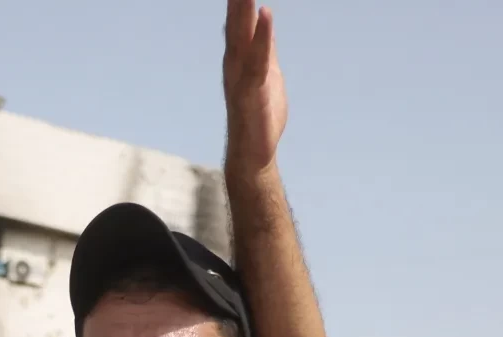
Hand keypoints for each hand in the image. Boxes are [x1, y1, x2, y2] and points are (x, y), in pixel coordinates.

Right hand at [223, 0, 286, 175]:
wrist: (252, 156)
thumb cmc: (260, 117)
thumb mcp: (267, 72)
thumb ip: (264, 47)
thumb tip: (263, 21)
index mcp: (239, 58)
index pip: (239, 20)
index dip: (239, 0)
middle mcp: (234, 63)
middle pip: (236, 21)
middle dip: (237, 0)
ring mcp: (241, 77)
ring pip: (241, 35)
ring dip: (243, 7)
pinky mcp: (251, 92)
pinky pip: (257, 59)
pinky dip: (261, 36)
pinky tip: (265, 13)